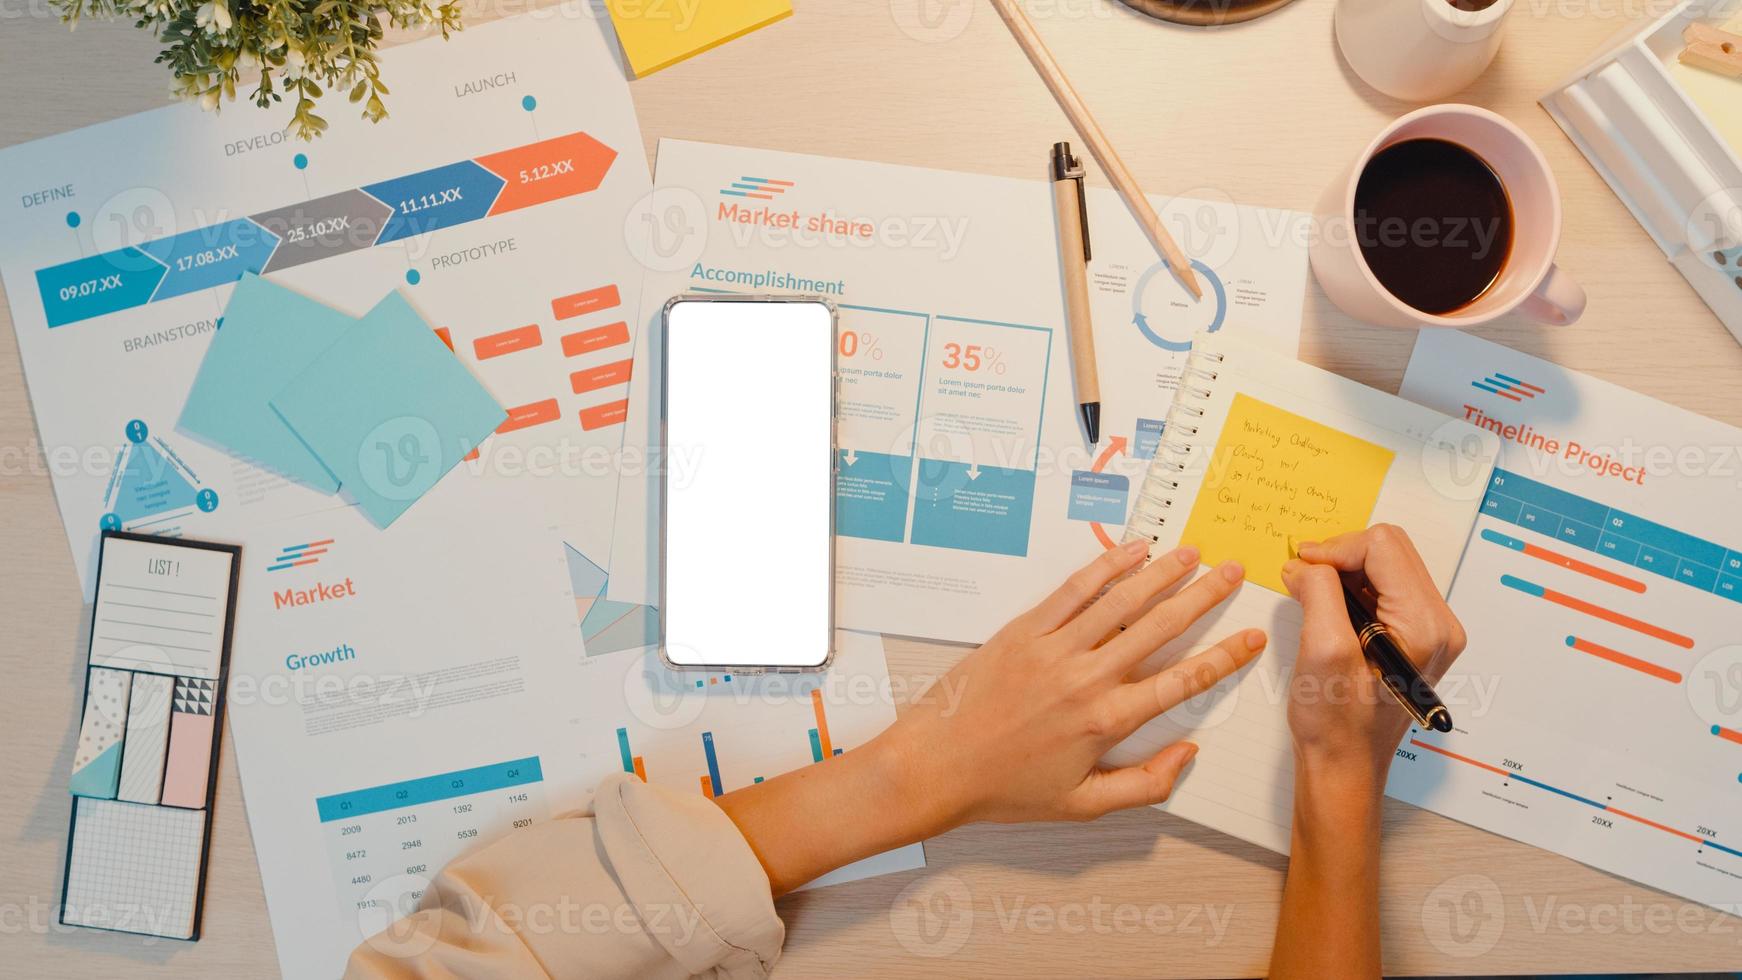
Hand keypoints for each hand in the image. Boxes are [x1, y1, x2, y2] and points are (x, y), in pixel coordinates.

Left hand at [878, 539, 1265, 828]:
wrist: (936, 765)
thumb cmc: (1005, 789)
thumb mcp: (1083, 804)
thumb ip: (1145, 784)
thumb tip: (1187, 753)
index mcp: (1106, 721)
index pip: (1183, 681)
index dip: (1224, 657)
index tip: (1252, 637)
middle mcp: (1087, 678)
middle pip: (1161, 627)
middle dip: (1204, 598)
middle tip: (1233, 573)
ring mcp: (1054, 648)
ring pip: (1122, 601)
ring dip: (1163, 573)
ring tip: (1193, 553)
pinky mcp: (1024, 630)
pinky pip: (1074, 590)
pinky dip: (1107, 567)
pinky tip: (1133, 551)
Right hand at [1280, 524, 1466, 783]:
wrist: (1346, 765)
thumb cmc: (1336, 724)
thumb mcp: (1321, 651)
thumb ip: (1319, 594)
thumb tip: (1307, 563)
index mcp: (1424, 625)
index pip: (1382, 547)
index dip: (1335, 550)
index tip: (1302, 570)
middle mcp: (1438, 623)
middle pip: (1389, 549)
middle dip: (1340, 556)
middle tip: (1304, 579)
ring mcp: (1430, 629)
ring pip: (1385, 564)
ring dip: (1344, 572)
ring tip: (1313, 598)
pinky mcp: (1415, 634)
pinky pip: (1384, 587)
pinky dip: (1352, 588)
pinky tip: (1329, 610)